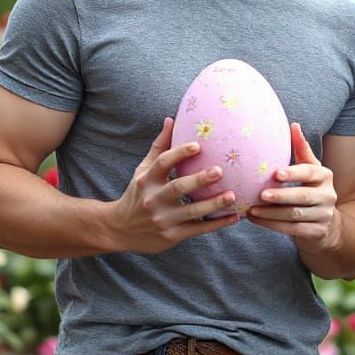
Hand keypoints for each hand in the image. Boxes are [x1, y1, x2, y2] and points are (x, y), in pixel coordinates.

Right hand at [109, 117, 238, 251]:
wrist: (120, 230)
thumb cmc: (138, 193)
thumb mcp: (143, 170)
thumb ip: (159, 147)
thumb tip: (171, 119)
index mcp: (147, 180)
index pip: (162, 163)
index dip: (179, 153)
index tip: (197, 145)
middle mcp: (153, 199)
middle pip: (178, 188)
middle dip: (199, 180)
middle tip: (219, 171)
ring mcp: (163, 219)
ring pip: (191, 212)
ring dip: (213, 204)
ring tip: (232, 195)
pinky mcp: (171, 236)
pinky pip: (198, 229)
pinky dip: (217, 224)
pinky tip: (234, 217)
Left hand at [247, 123, 337, 248]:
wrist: (326, 225)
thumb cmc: (311, 189)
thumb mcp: (310, 170)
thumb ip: (301, 149)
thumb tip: (293, 125)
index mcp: (325, 176)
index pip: (310, 172)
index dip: (293, 173)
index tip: (275, 173)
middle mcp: (328, 195)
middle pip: (303, 196)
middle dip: (281, 196)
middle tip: (261, 194)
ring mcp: (323, 216)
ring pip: (295, 215)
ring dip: (271, 213)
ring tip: (251, 209)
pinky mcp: (316, 233)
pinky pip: (292, 230)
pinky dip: (272, 225)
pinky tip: (255, 219)